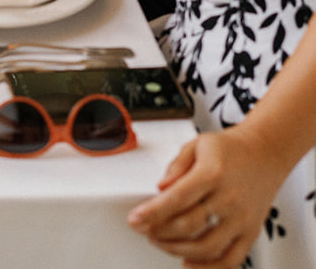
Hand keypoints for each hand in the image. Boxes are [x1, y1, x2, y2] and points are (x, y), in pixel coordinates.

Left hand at [128, 126, 285, 267]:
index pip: (177, 198)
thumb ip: (176, 165)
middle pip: (188, 225)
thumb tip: (160, 187)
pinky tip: (189, 263)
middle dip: (159, 232)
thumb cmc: (229, 149)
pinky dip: (209, 268)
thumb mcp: (197, 144)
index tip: (134, 220)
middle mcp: (228, 198)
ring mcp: (241, 219)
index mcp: (212, 173)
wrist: (265, 153)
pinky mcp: (250, 233)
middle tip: (143, 229)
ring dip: (177, 250)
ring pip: (206, 247)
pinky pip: (231, 260)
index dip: (152, 212)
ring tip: (160, 242)